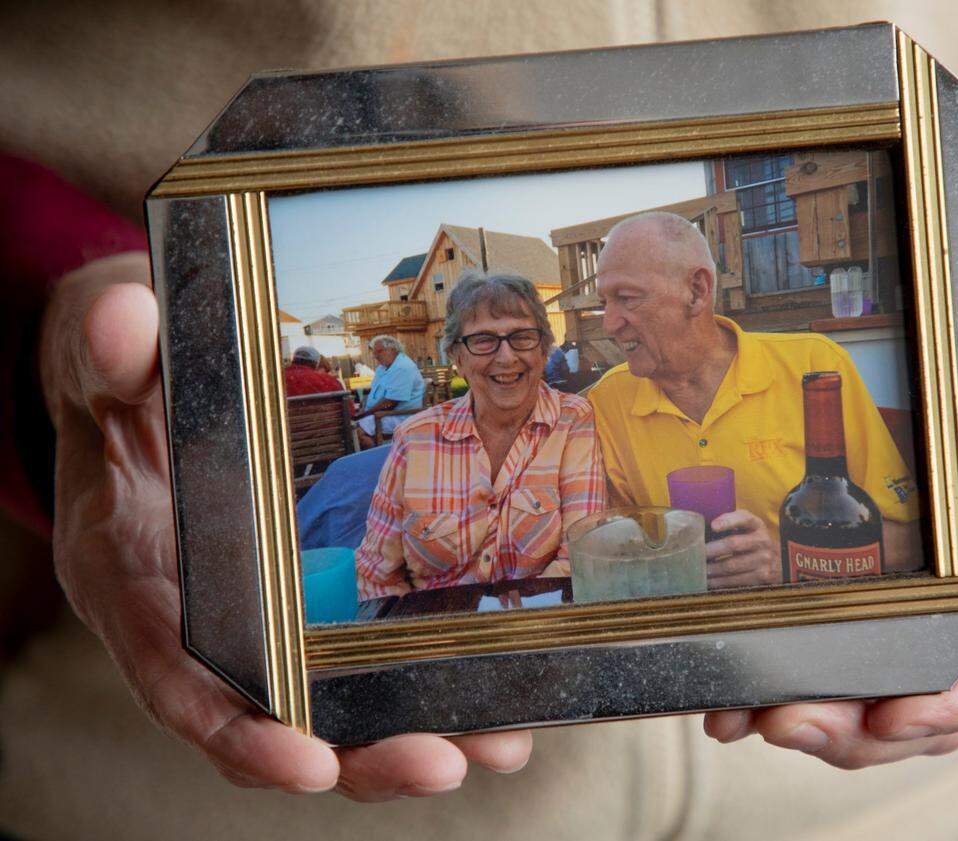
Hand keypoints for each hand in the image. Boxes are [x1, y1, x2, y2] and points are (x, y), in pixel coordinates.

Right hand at [43, 252, 530, 797]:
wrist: (137, 380)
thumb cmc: (120, 380)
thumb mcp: (106, 359)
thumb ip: (107, 351)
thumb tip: (124, 326)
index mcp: (132, 579)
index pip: (179, 679)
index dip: (240, 730)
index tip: (310, 762)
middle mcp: (192, 623)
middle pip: (271, 719)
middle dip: (358, 753)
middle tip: (446, 760)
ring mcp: (248, 621)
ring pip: (325, 710)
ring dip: (407, 735)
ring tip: (496, 744)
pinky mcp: (292, 606)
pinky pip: (351, 666)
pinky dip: (416, 688)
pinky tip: (486, 695)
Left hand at [703, 286, 957, 766]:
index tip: (897, 712)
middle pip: (937, 705)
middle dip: (860, 728)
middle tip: (785, 723)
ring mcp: (941, 635)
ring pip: (891, 714)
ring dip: (821, 730)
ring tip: (747, 721)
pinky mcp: (896, 635)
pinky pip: (858, 690)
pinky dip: (801, 705)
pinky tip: (736, 708)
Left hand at [704, 509, 780, 588]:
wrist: (783, 560)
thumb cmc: (754, 540)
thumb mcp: (749, 526)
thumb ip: (731, 521)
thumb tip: (705, 526)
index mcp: (757, 525)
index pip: (744, 518)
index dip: (728, 521)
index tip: (713, 526)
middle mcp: (762, 541)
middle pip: (733, 544)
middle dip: (711, 550)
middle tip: (696, 554)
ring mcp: (763, 560)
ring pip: (732, 565)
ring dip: (712, 568)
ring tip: (698, 569)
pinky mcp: (762, 577)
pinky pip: (736, 580)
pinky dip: (719, 582)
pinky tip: (709, 581)